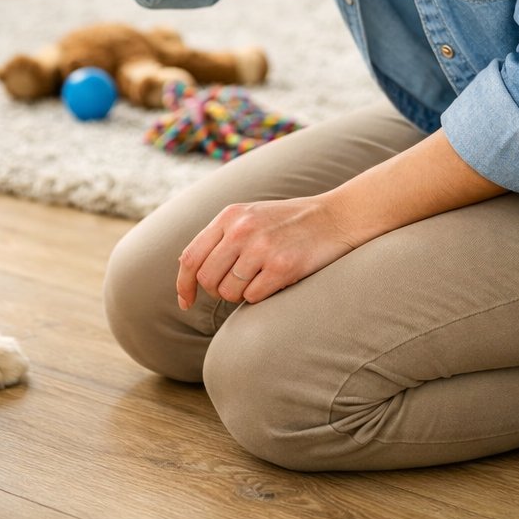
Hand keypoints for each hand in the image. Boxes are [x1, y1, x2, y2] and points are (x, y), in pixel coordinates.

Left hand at [176, 196, 358, 307]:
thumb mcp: (249, 217)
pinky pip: (253, 298)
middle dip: (217, 292)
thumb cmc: (288, 222)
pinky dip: (261, 296)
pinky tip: (276, 280)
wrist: (335, 217)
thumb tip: (189, 271)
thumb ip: (220, 238)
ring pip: (229, 292)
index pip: (191, 257)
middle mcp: (241, 230)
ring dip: (242, 294)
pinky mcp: (282, 266)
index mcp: (229, 216)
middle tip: (238, 286)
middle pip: (208, 280)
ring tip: (260, 278)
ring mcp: (261, 248)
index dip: (183, 285)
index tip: (185, 302)